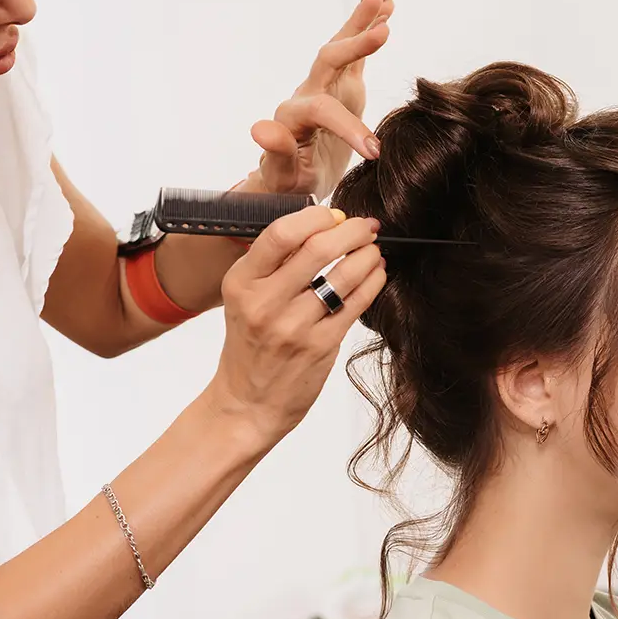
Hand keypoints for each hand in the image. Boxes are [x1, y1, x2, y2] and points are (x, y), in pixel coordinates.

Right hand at [205, 206, 386, 443]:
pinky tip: (376, 274)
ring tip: (373, 249)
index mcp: (241, 282)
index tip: (333, 215)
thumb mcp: (244, 299)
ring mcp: (293, 326)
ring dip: (367, 255)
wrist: (247, 403)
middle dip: (351, 230)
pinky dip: (372, 282)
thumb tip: (324, 225)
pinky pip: (355, 303)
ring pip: (343, 275)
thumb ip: (274, 264)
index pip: (281, 234)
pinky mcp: (320, 346)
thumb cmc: (249, 346)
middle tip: (365, 226)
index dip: (316, 217)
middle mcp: (264, 303)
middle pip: (317, 248)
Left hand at [250, 0, 394, 196]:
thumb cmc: (287, 181)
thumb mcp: (282, 176)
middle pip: (328, 59)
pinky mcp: (342, 84)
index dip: (349, 127)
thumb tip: (259, 129)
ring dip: (362, 20)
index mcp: (294, 116)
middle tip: (384, 30)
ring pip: (342, 45)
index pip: (322, 110)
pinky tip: (386, 4)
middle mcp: (308, 92)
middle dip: (355, 44)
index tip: (374, 151)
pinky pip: (356, 51)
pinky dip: (369, 26)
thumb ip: (275, 153)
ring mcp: (326, 85)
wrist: (293, 178)